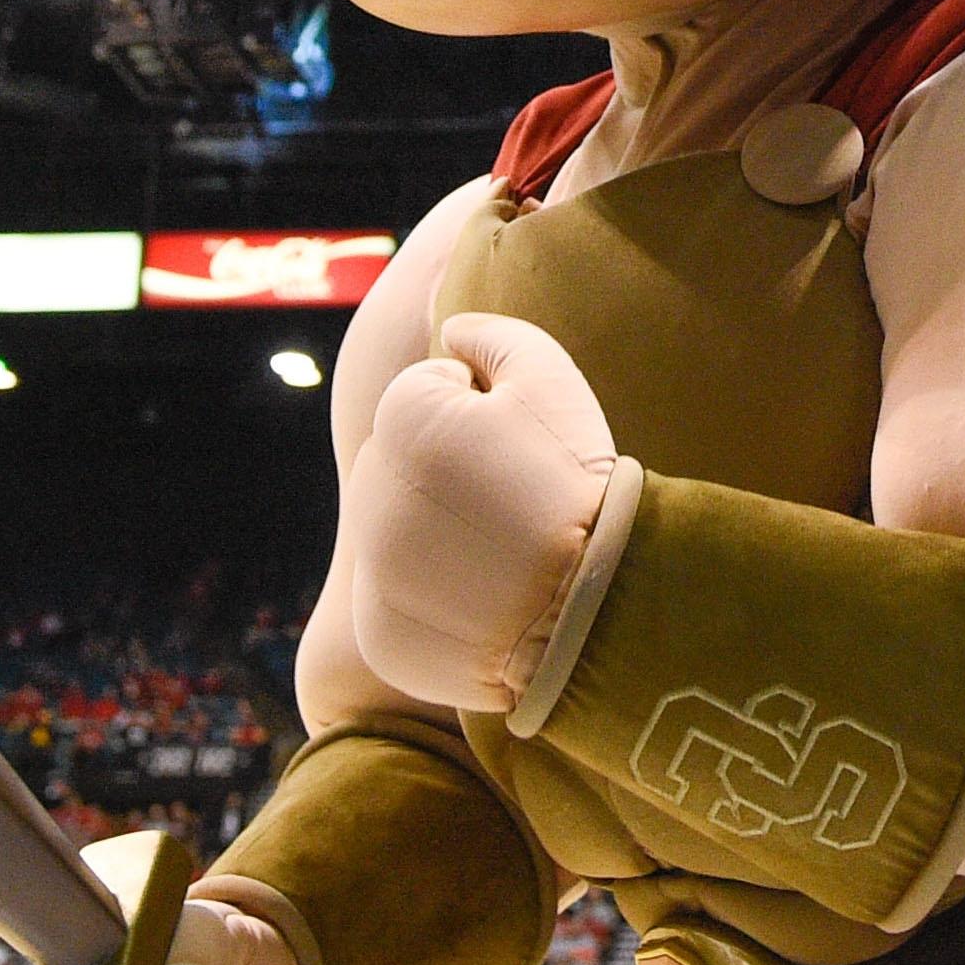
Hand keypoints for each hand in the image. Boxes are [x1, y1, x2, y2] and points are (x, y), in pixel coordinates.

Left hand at [343, 314, 624, 712]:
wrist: (597, 607)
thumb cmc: (576, 484)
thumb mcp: (552, 381)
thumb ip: (494, 336)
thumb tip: (453, 331)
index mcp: (402, 418)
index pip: (432, 392)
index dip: (488, 412)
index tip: (525, 449)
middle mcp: (368, 491)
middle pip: (406, 463)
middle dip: (450, 472)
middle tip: (519, 503)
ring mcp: (370, 569)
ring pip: (397, 532)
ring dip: (437, 534)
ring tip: (507, 555)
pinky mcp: (380, 632)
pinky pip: (397, 604)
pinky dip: (432, 602)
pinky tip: (488, 601)